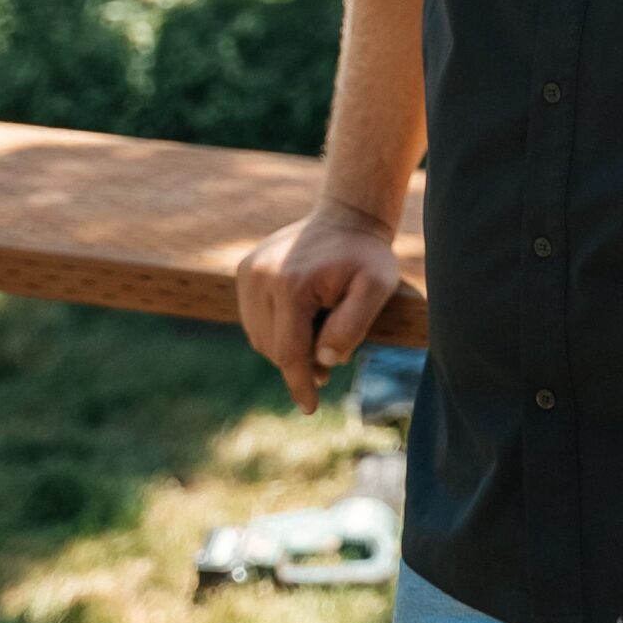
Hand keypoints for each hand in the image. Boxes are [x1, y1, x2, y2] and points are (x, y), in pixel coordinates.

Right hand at [236, 203, 403, 414]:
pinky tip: (302, 320)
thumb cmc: (366, 256)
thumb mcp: (377, 287)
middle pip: (272, 347)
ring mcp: (248, 271)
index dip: (299, 384)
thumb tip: (324, 361)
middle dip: (299, 363)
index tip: (310, 408)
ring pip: (259, 336)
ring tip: (318, 338)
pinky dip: (275, 330)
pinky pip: (255, 319)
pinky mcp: (244, 270)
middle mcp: (260, 277)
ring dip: (286, 347)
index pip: (289, 351)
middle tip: (328, 366)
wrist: (347, 215)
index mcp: (290, 284)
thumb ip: (353, 325)